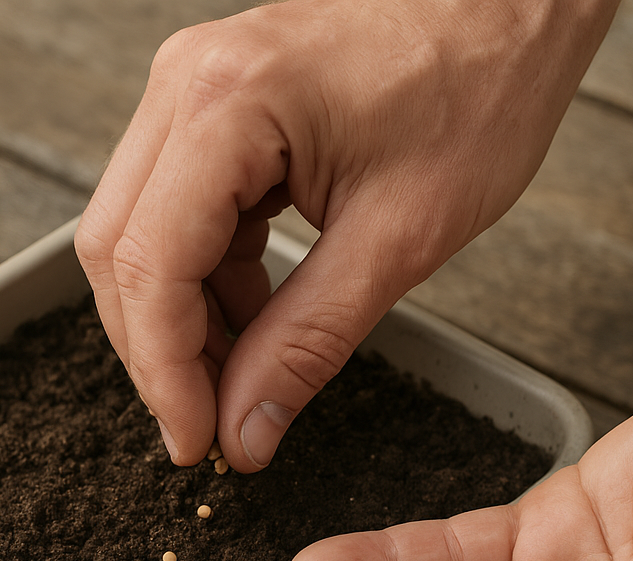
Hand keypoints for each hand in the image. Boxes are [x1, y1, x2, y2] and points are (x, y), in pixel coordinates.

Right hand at [75, 0, 618, 469]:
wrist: (511, 5)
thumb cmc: (478, 90)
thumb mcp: (398, 241)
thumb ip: (308, 343)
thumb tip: (245, 431)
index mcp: (225, 105)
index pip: (148, 266)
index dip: (164, 375)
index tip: (197, 444)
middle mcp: (185, 88)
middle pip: (121, 252)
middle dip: (162, 355)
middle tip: (214, 426)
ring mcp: (195, 94)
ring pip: (142, 239)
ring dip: (185, 324)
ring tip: (245, 379)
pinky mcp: (220, 114)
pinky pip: (183, 218)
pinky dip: (210, 285)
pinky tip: (256, 323)